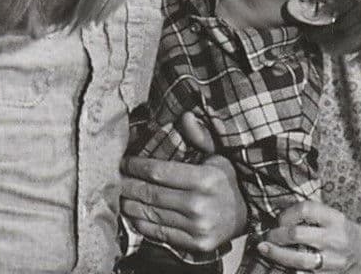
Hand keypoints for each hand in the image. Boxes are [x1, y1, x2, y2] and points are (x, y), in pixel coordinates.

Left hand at [120, 112, 246, 252]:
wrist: (245, 215)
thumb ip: (200, 137)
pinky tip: (133, 215)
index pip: (159, 172)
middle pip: (151, 194)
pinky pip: (160, 234)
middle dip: (128, 185)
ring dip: (131, 205)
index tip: (124, 162)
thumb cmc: (225, 182)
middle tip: (115, 179)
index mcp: (204, 179)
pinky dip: (143, 224)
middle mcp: (199, 205)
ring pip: (152, 215)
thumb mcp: (217, 156)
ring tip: (119, 197)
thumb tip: (185, 116)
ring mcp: (197, 227)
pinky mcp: (195, 244)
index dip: (136, 166)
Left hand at [256, 199, 360, 272]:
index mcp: (336, 219)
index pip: (306, 209)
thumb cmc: (346, 232)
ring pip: (299, 260)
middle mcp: (335, 239)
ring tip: (266, 249)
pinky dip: (290, 271)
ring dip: (278, 255)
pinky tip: (279, 267)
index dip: (287, 213)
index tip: (280, 219)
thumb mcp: (334, 217)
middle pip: (297, 235)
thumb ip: (311, 216)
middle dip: (276, 235)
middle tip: (267, 236)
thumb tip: (279, 218)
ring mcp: (333, 261)